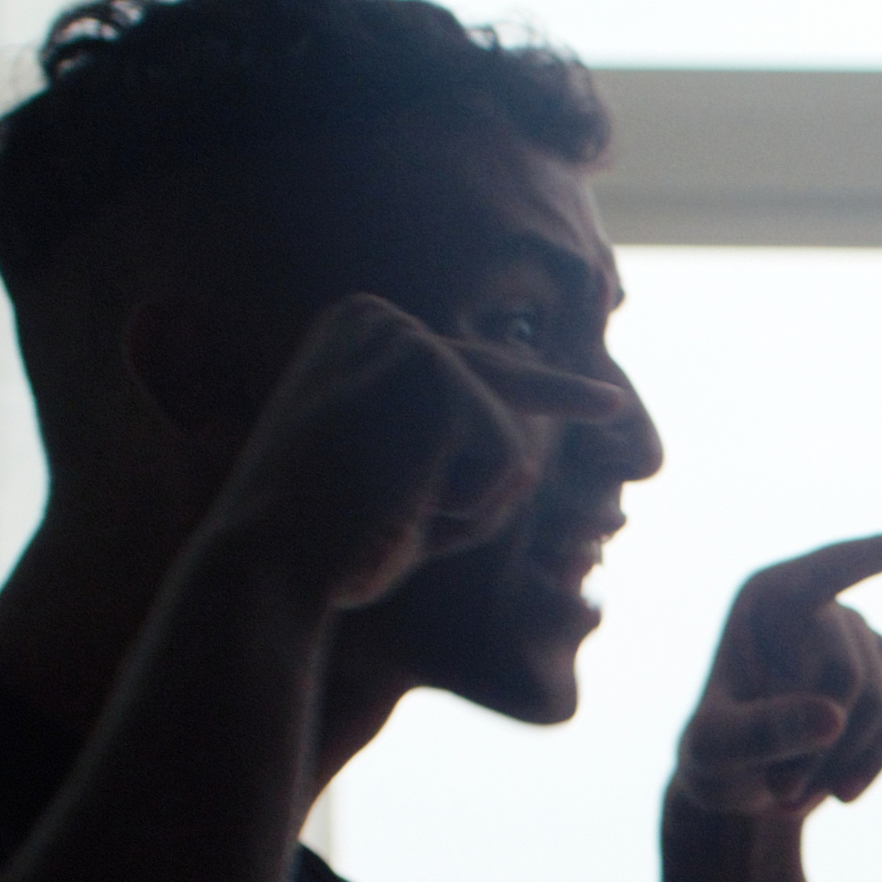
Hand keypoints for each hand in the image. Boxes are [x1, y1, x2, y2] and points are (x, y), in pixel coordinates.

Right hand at [202, 293, 630, 613]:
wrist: (267, 564)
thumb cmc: (321, 540)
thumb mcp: (373, 470)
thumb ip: (434, 440)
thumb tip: (515, 447)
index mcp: (352, 330)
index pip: (473, 362)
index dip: (550, 389)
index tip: (611, 398)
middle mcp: (380, 316)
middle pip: (507, 382)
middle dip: (571, 399)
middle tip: (614, 405)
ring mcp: (410, 343)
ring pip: (507, 439)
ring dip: (470, 500)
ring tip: (393, 509)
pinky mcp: (439, 382)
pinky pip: (509, 463)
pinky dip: (472, 508)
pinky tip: (405, 506)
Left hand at [669, 533, 881, 819]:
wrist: (739, 782)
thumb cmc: (712, 758)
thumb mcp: (714, 752)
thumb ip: (761, 732)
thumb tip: (833, 718)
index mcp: (765, 598)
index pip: (827, 572)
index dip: (875, 557)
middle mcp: (814, 604)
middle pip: (845, 673)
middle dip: (818, 744)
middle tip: (780, 794)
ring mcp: (856, 633)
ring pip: (881, 697)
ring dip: (845, 759)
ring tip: (795, 798)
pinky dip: (875, 758)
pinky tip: (844, 790)